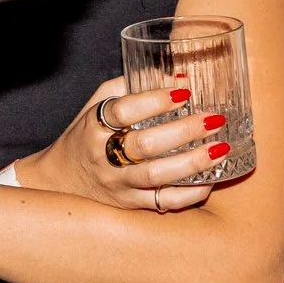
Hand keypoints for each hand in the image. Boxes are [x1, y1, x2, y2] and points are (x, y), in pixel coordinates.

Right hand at [18, 76, 218, 213]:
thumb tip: (177, 77)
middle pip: (145, 145)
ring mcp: (117, 184)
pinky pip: (164, 202)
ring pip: (157, 177)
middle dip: (184, 131)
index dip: (154, 101)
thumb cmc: (87, 134)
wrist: (62, 180)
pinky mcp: (130, 205)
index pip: (123, 111)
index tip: (184, 92)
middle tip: (214, 119)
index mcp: (94, 127)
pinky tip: (210, 179)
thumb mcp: (99, 104)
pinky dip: (190, 193)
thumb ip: (132, 87)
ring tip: (221, 148)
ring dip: (193, 162)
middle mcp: (104, 157)